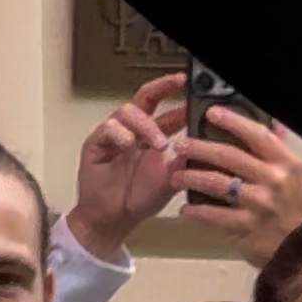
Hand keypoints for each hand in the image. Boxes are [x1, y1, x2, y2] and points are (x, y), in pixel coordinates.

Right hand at [69, 84, 186, 261]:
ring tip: (158, 143)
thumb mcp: (171, 178)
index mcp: (152, 138)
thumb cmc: (139, 199)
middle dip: (162, 87)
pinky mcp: (96, 143)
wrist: (115, 218)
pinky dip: (121, 134)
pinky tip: (129, 146)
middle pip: (145, 98)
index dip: (178, 96)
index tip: (192, 86)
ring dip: (146, 124)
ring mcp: (114, 136)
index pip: (167, 110)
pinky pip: (109, 127)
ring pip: (128, 111)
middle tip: (178, 82)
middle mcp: (133, 132)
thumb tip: (206, 144)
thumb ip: (185, 160)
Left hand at [172, 98, 301, 266]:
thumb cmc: (298, 212)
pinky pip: (212, 215)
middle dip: (200, 147)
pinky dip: (195, 213)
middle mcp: (274, 180)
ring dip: (191, 177)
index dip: (233, 121)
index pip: (257, 135)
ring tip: (176, 176)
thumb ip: (282, 152)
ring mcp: (259, 204)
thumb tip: (274, 124)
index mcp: (287, 164)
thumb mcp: (299, 179)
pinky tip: (185, 211)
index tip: (212, 113)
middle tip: (181, 145)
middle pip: (229, 155)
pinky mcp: (245, 227)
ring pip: (215, 182)